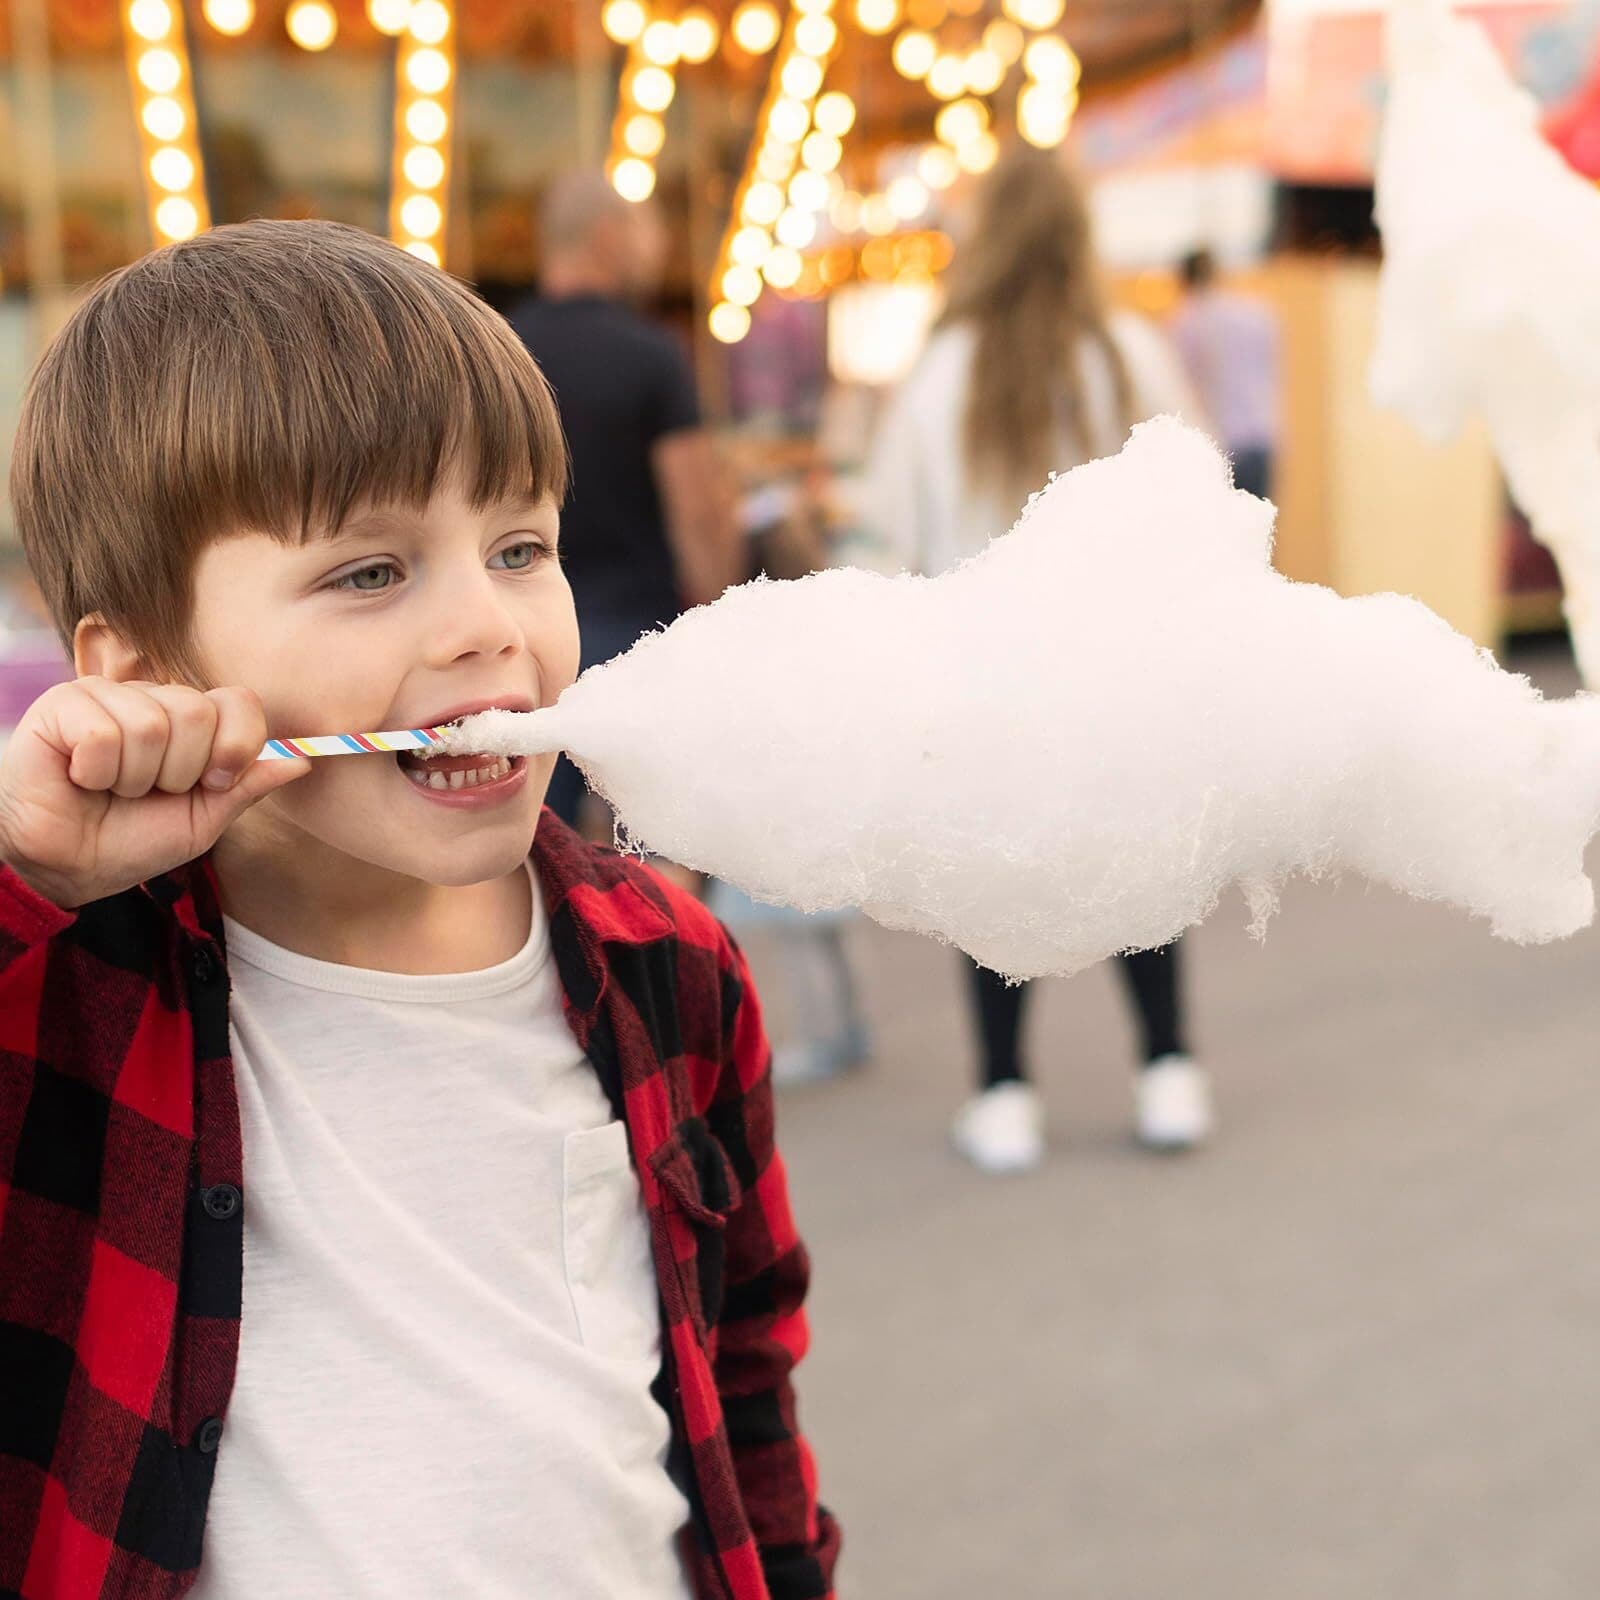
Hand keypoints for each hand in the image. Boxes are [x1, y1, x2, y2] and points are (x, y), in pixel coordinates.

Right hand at [0, 678, 309, 908]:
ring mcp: (109, 695)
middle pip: (198, 713)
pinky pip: (104, 732)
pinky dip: (96, 771)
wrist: (66, 866)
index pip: (239, 701)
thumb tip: (305, 760)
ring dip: (135, 778)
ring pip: (152, 726)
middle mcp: (155, 700)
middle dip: (180, 772)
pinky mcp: (65, 703)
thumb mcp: (204, 819)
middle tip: (150, 792)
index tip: (214, 784)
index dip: (235, 747)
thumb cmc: (130, 840)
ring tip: (112, 788)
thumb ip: (249, 786)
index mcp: (194, 722)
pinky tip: (81, 778)